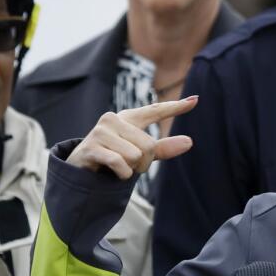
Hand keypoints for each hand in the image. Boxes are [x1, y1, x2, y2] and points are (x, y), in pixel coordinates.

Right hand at [67, 96, 197, 179]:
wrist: (79, 172)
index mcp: (128, 118)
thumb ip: (163, 148)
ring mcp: (101, 132)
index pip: (155, 111)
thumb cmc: (112, 159)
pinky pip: (121, 164)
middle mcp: (114, 120)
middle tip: (127, 165)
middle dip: (143, 163)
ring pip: (136, 156)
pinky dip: (122, 174)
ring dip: (131, 170)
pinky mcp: (91, 147)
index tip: (195, 100)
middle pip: (149, 146)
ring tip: (116, 167)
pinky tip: (111, 173)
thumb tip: (190, 142)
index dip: (175, 107)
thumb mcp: (140, 154)